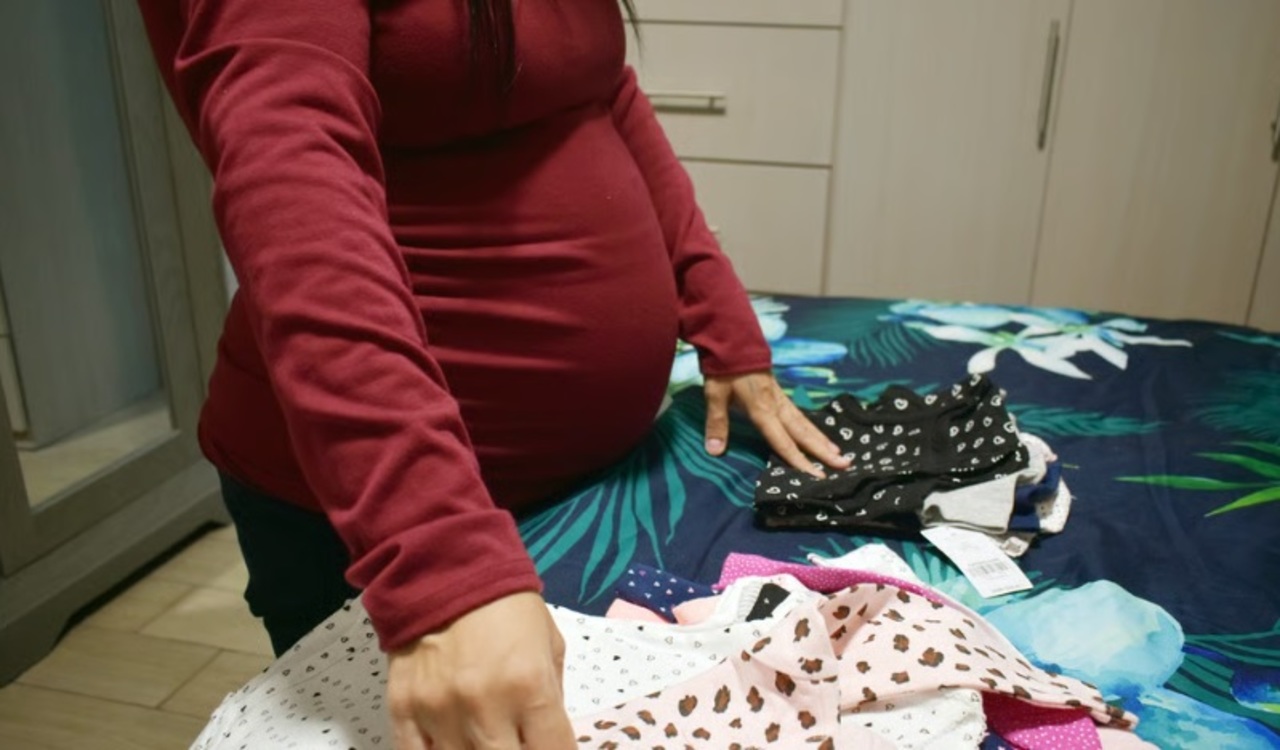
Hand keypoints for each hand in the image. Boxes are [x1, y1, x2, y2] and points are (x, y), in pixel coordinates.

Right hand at [388, 591, 574, 749]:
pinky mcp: (403, 710)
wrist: (444, 568)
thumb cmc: (506, 604)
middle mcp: (485, 707)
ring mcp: (440, 713)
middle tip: (515, 741)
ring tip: (485, 740)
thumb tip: (548, 739)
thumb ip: (552, 697)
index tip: (550, 748)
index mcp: (529, 686)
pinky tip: (450, 746)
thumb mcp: (550, 645)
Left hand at [704, 371, 850, 477]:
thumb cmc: (724, 367)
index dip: (799, 460)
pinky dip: (811, 427)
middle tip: (844, 464)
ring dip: (822, 439)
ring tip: (838, 453)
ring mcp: (780, 399)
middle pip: (803, 433)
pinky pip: (799, 415)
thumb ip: (717, 423)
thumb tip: (714, 451)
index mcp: (762, 409)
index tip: (817, 476)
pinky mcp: (778, 393)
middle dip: (823, 451)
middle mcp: (776, 406)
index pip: (783, 441)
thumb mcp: (715, 394)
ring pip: (805, 423)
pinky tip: (817, 433)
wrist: (733, 339)